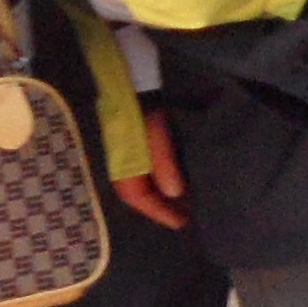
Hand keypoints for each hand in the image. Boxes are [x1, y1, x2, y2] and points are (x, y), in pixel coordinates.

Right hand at [114, 108, 190, 230]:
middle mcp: (122, 165)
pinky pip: (146, 174)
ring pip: (143, 185)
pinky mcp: (134, 146)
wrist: (134, 83)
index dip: (161, 213)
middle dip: (161, 208)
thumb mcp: (158, 139)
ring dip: (161, 196)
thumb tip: (175, 194)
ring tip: (183, 204)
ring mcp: (127, 156)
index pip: (140, 199)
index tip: (182, 222)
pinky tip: (174, 183)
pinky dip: (160, 182)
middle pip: (139, 196)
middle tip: (185, 217)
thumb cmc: (145, 112)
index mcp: (125, 166)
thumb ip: (165, 166)